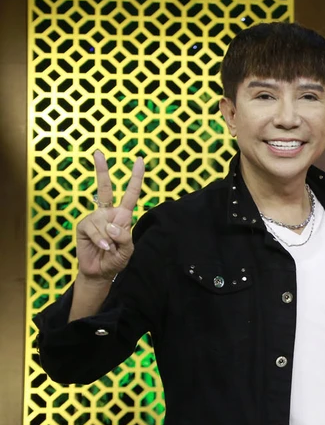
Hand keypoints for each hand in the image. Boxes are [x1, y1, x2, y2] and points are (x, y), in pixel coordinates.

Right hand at [76, 150, 144, 281]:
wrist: (100, 271)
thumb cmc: (116, 258)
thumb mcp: (128, 250)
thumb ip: (125, 238)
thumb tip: (112, 226)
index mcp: (123, 215)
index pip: (131, 194)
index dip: (136, 178)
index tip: (139, 160)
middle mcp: (108, 212)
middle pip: (104, 188)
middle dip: (101, 170)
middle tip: (98, 152)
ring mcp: (95, 218)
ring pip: (103, 221)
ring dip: (109, 238)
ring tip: (109, 248)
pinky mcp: (83, 225)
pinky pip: (95, 229)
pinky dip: (100, 240)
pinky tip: (102, 247)